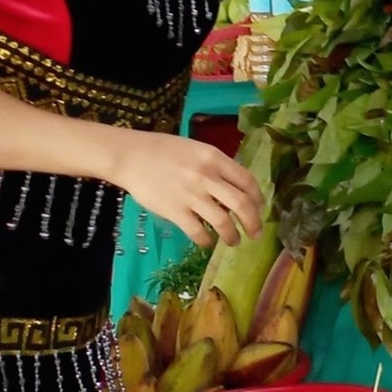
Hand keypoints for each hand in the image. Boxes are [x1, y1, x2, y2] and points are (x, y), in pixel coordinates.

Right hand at [113, 132, 265, 247]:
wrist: (131, 156)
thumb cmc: (164, 151)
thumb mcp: (197, 150)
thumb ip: (217, 167)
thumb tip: (236, 189)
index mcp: (215, 158)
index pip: (247, 181)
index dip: (258, 198)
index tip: (260, 208)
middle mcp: (207, 177)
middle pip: (241, 204)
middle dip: (253, 222)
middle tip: (256, 233)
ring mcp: (191, 195)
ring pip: (223, 222)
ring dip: (232, 235)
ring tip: (234, 241)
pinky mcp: (174, 211)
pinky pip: (197, 232)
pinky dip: (206, 240)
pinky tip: (207, 242)